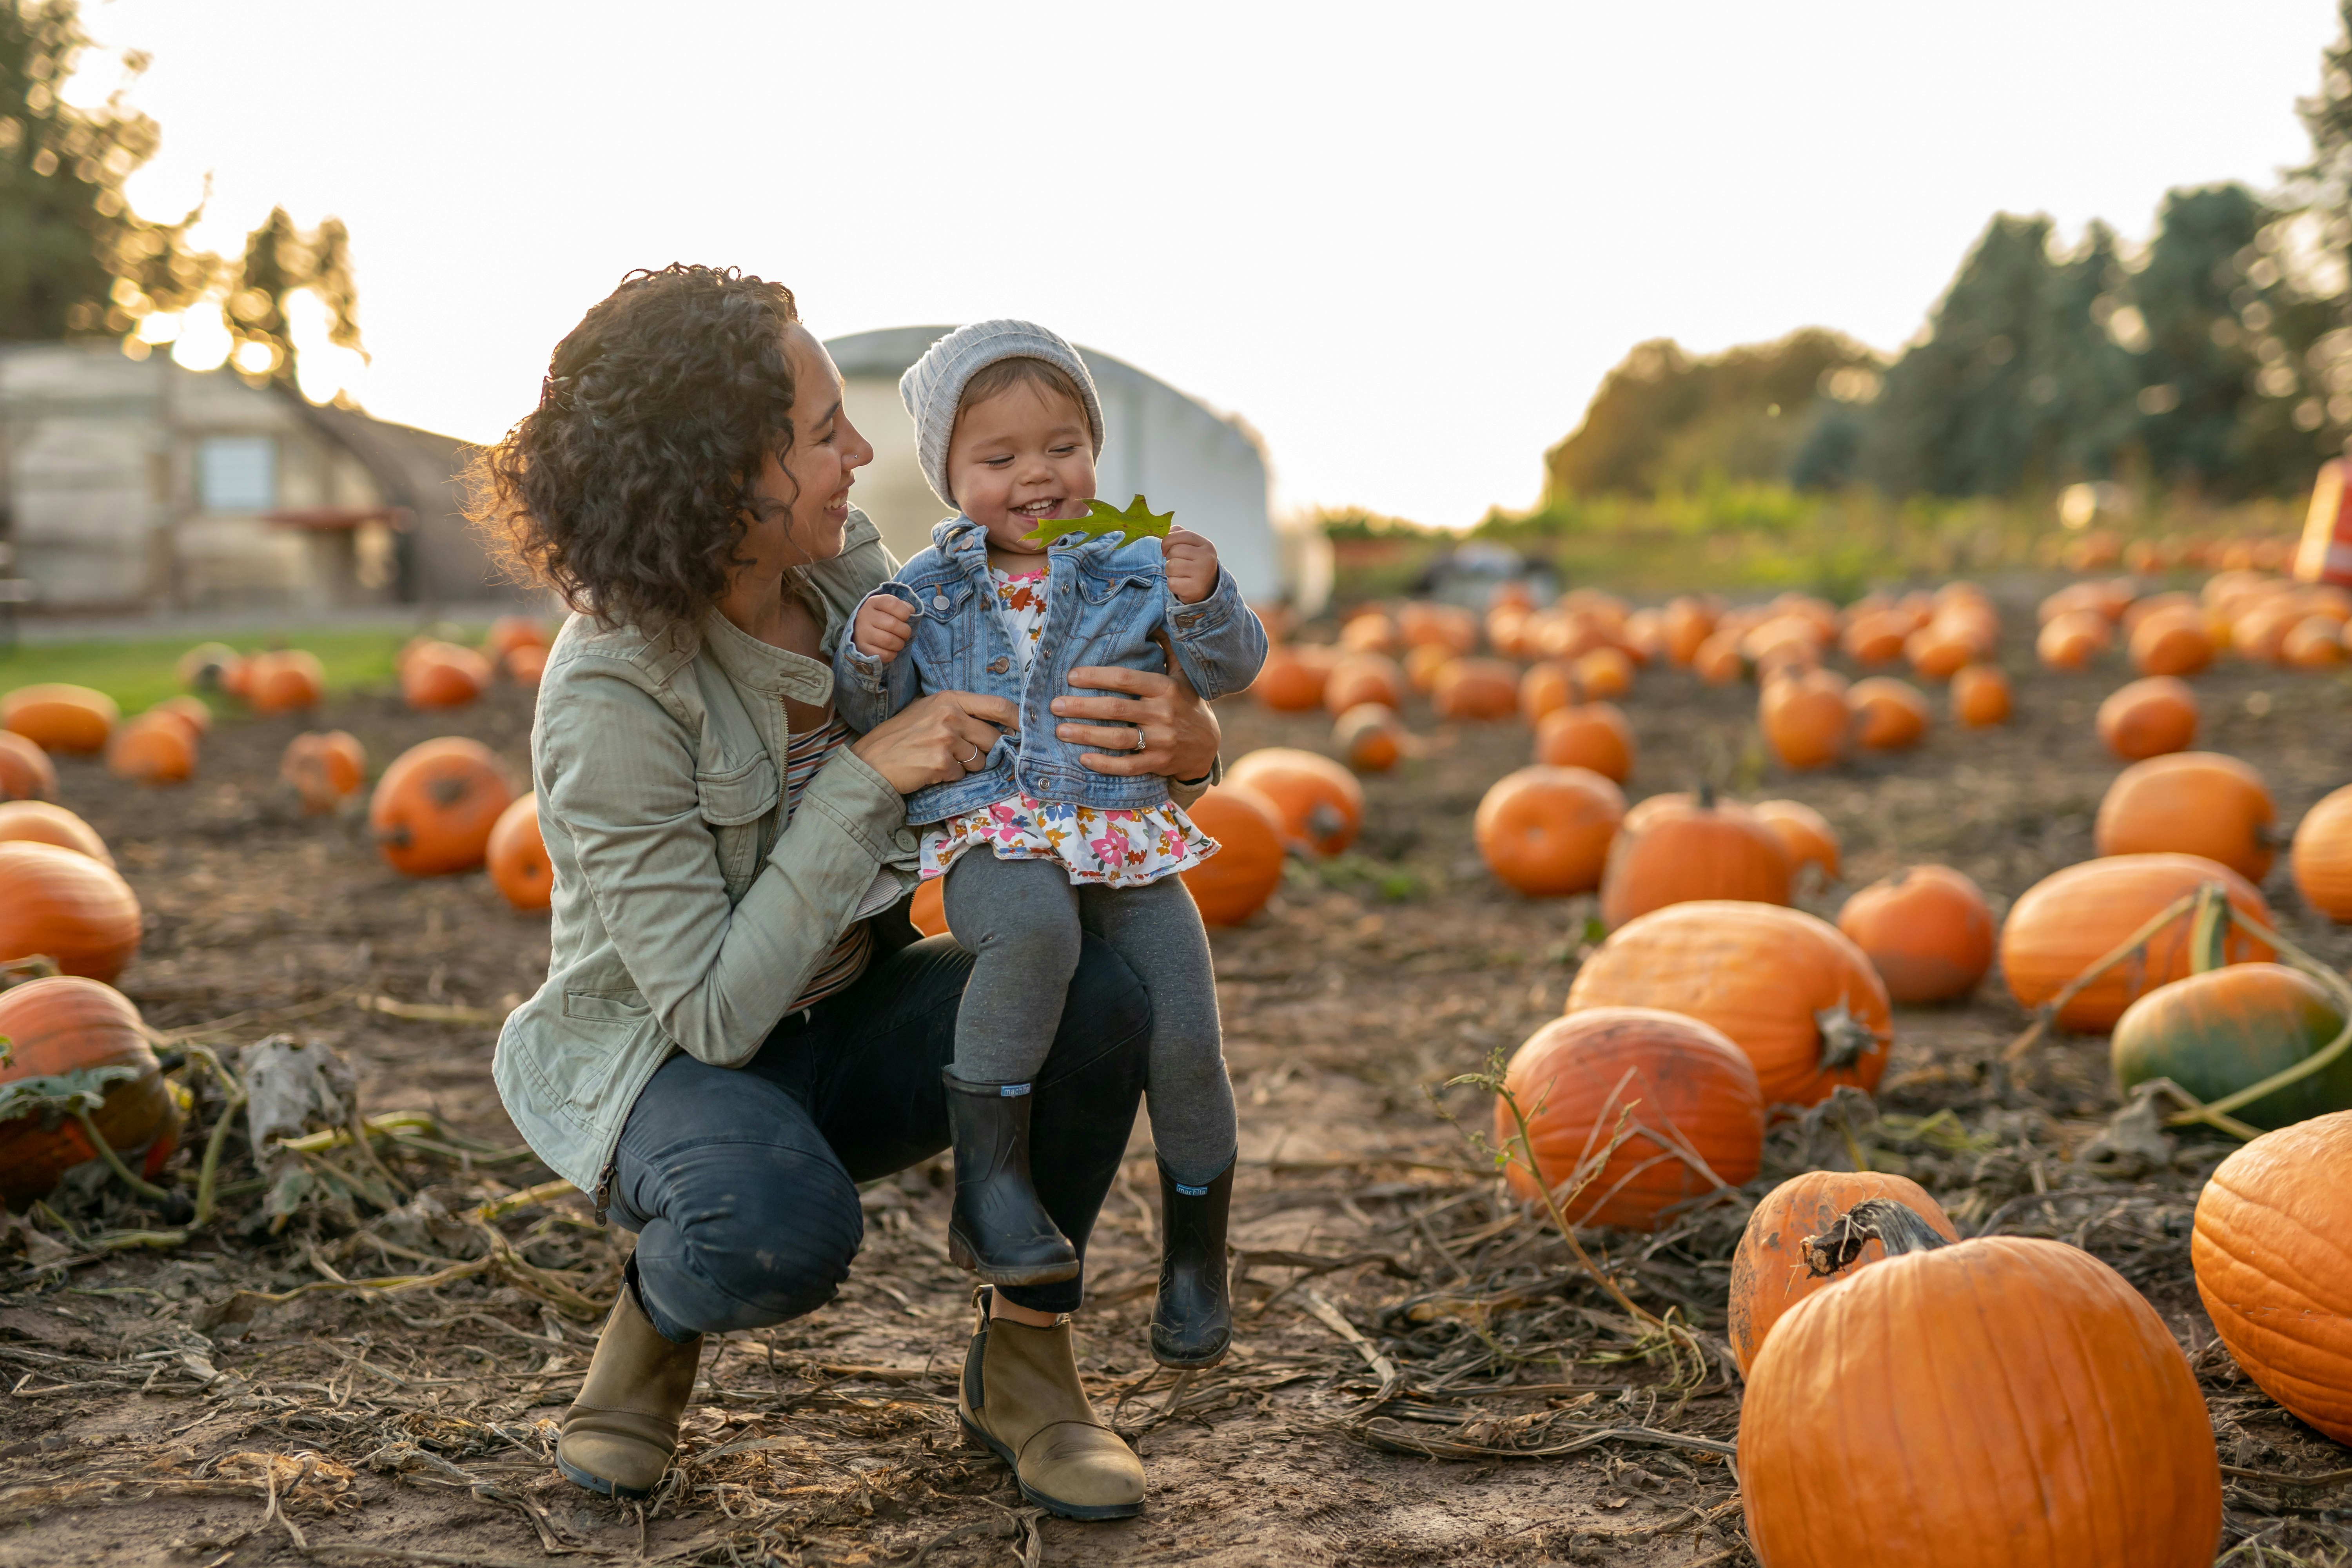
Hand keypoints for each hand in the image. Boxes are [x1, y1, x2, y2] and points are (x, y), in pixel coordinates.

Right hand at [849, 691, 1014, 794]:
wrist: (872, 761)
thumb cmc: (901, 736)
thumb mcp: (929, 711)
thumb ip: (960, 712)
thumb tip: (997, 725)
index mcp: (949, 698)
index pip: (997, 705)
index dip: (1016, 719)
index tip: (1025, 729)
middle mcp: (950, 714)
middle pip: (992, 737)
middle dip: (984, 751)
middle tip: (960, 753)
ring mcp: (946, 738)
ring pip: (979, 760)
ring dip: (965, 766)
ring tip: (939, 759)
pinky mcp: (941, 762)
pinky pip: (961, 775)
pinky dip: (949, 777)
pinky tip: (930, 770)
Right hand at [852, 595, 915, 661]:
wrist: (860, 630)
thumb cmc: (881, 618)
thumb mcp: (889, 608)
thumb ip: (903, 607)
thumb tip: (912, 611)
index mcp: (873, 602)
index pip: (893, 604)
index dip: (905, 612)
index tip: (906, 617)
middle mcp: (865, 616)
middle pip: (893, 624)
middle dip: (905, 631)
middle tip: (905, 634)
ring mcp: (862, 633)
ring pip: (889, 641)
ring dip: (900, 644)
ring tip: (899, 642)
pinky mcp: (862, 648)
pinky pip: (884, 654)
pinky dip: (892, 654)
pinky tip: (891, 650)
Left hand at [1055, 632, 1220, 778]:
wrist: (1207, 746)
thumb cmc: (1186, 705)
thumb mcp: (1182, 676)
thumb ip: (1168, 650)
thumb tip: (1156, 621)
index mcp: (1165, 688)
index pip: (1125, 679)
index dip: (1097, 676)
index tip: (1071, 676)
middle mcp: (1163, 714)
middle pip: (1115, 709)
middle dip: (1082, 706)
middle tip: (1055, 705)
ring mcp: (1161, 741)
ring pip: (1118, 739)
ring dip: (1086, 735)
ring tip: (1061, 730)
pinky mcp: (1158, 763)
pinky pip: (1128, 766)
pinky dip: (1105, 764)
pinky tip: (1083, 759)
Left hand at [1162, 525, 1218, 605]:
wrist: (1207, 589)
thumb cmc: (1195, 565)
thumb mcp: (1193, 548)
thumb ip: (1181, 536)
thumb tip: (1169, 531)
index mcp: (1206, 545)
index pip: (1182, 535)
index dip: (1167, 541)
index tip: (1165, 549)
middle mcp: (1207, 558)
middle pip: (1174, 551)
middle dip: (1169, 559)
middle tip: (1178, 565)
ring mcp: (1202, 574)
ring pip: (1171, 566)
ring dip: (1170, 572)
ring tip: (1179, 574)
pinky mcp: (1194, 588)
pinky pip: (1171, 582)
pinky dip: (1172, 584)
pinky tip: (1181, 584)